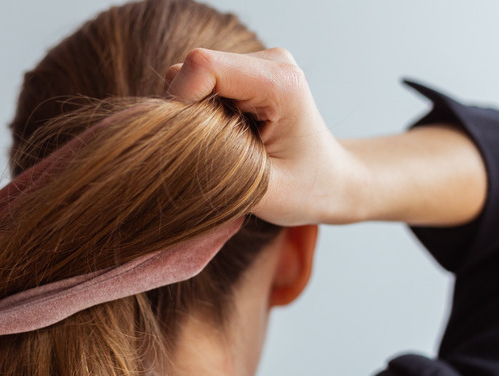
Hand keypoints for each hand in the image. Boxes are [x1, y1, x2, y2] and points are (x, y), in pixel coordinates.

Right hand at [165, 48, 485, 226]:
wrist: (332, 181)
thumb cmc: (307, 189)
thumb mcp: (260, 190)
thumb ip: (213, 167)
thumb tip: (166, 148)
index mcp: (280, 83)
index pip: (202, 66)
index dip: (181, 102)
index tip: (190, 145)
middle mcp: (269, 61)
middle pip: (191, 72)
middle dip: (186, 116)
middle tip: (214, 154)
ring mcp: (256, 64)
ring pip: (189, 79)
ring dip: (193, 118)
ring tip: (225, 147)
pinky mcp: (243, 74)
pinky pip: (197, 87)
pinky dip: (199, 117)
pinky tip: (226, 138)